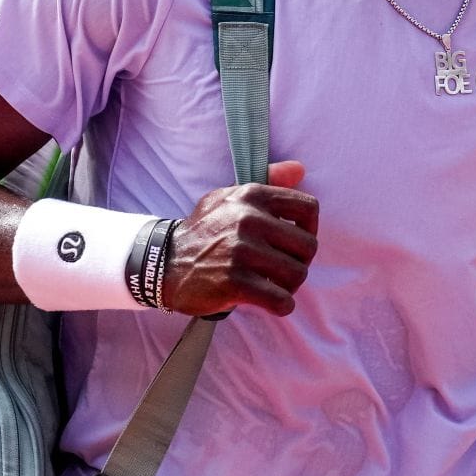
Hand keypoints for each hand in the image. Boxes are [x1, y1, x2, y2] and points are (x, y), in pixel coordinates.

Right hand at [162, 160, 318, 316]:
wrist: (165, 263)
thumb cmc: (204, 231)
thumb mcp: (229, 198)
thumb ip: (267, 182)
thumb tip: (299, 169)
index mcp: (251, 196)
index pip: (309, 208)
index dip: (309, 229)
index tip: (294, 242)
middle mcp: (248, 219)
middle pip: (308, 246)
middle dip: (299, 262)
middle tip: (281, 269)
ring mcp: (241, 251)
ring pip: (297, 275)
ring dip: (289, 286)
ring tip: (271, 285)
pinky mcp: (235, 282)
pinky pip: (281, 300)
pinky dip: (280, 306)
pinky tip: (268, 302)